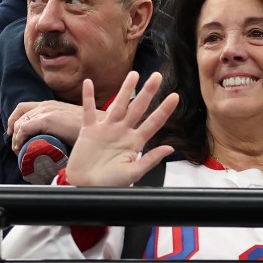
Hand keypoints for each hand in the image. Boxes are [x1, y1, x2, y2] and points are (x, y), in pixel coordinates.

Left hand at [8, 100, 103, 151]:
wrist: (99, 126)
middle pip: (19, 116)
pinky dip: (19, 140)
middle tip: (17, 147)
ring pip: (19, 124)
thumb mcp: (68, 123)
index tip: (14, 133)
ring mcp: (46, 111)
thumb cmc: (87, 129)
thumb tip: (49, 139)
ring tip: (19, 151)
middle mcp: (46, 105)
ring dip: (16, 139)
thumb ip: (57, 126)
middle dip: (14, 133)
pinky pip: (23, 129)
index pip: (23, 108)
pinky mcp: (47, 120)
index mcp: (50, 104)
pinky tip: (21, 149)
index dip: (14, 120)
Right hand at [64, 71, 178, 186]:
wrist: (86, 188)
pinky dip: (88, 98)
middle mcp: (123, 132)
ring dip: (125, 90)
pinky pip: (88, 111)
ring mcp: (106, 130)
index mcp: (135, 142)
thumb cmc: (110, 184)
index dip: (164, 110)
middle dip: (148, 92)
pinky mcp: (89, 131)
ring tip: (134, 74)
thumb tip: (170, 148)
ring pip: (117, 105)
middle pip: (138, 108)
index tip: (175, 96)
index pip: (153, 122)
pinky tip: (89, 84)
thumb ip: (150, 160)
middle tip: (158, 76)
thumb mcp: (133, 173)